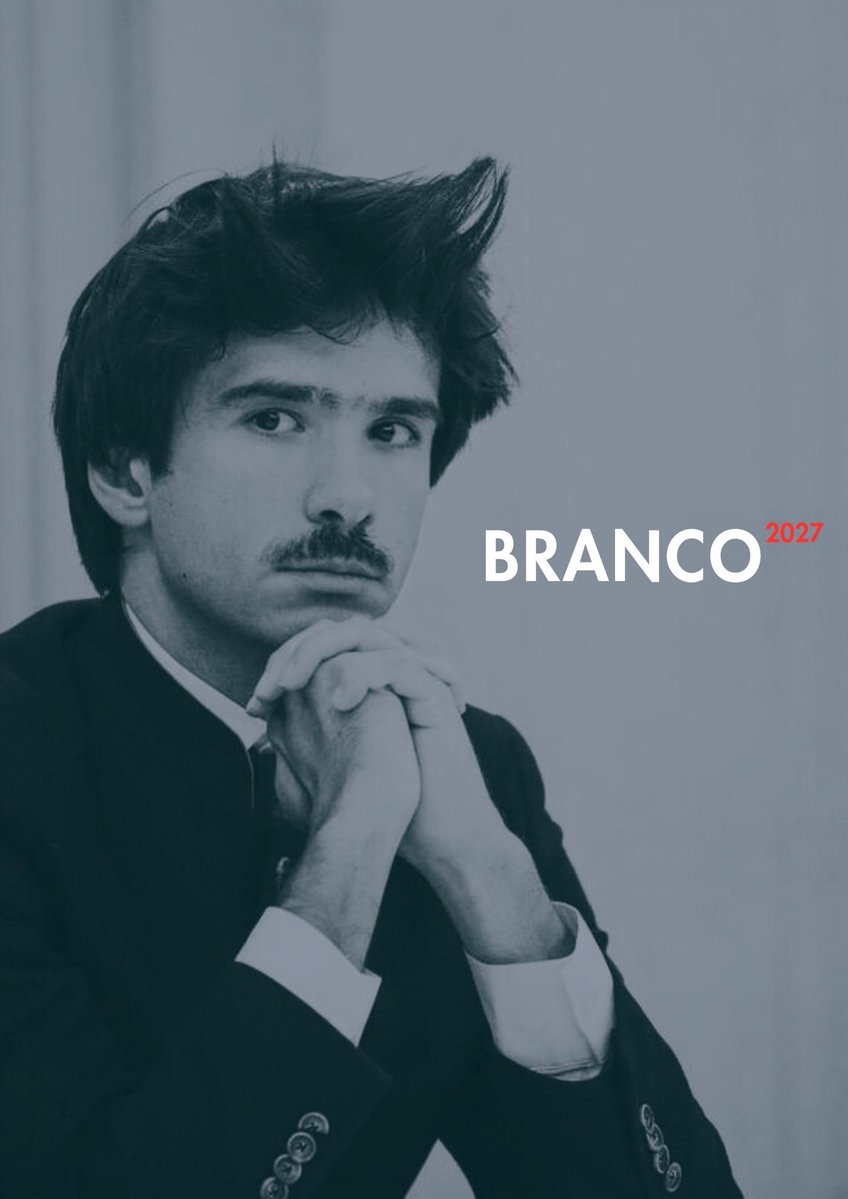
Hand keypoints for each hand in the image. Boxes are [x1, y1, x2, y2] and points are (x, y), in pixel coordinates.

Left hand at [248, 618, 506, 871]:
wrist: (437, 835)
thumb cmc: (390, 807)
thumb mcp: (332, 766)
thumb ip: (303, 740)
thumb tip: (261, 730)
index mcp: (370, 680)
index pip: (320, 646)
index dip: (281, 665)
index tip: (253, 707)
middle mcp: (391, 670)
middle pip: (337, 630)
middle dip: (292, 654)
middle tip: (264, 692)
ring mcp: (414, 676)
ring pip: (362, 634)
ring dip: (317, 653)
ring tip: (289, 686)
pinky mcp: (433, 690)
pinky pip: (394, 662)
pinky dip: (361, 674)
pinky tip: (338, 702)